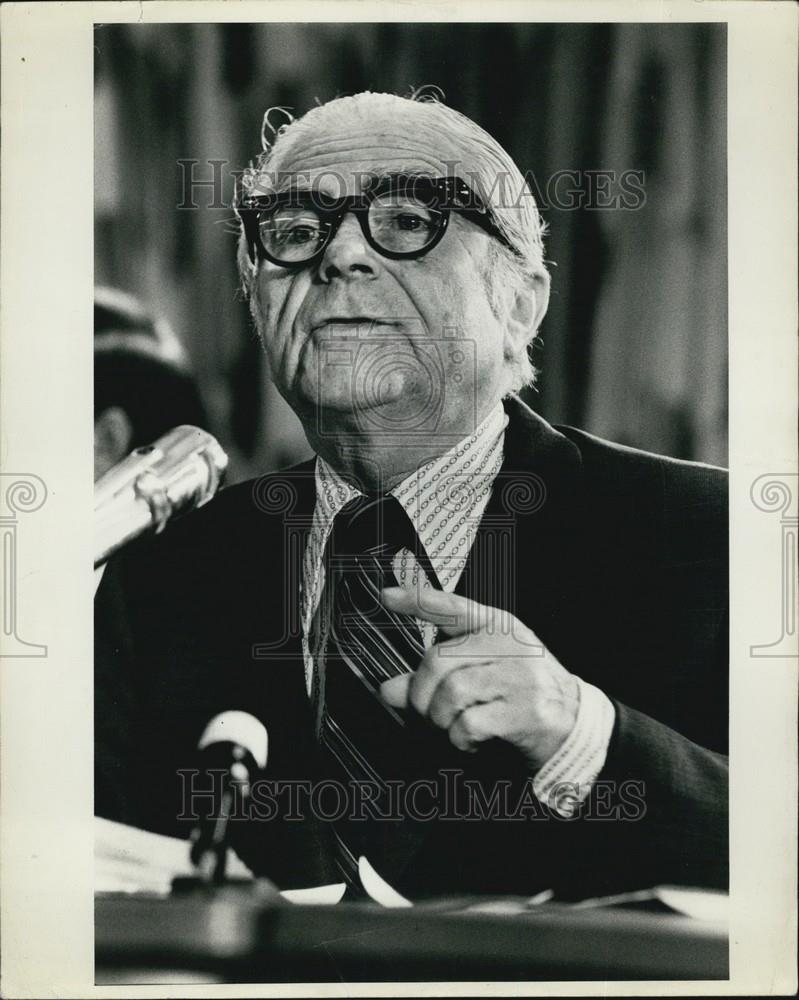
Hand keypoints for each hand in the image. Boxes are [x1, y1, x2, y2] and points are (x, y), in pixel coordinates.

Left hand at [378, 586, 579, 771]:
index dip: (418, 600)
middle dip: (420, 693)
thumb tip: (389, 690)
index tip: (388, 596)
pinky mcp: (524, 712)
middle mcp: (508, 645)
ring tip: (451, 725)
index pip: (452, 607)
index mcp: (496, 626)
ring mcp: (519, 678)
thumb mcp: (481, 671)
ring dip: (440, 719)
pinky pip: (469, 724)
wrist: (573, 722)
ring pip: (450, 694)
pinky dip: (460, 739)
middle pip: (438, 661)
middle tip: (425, 710)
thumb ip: (432, 678)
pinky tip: (471, 738)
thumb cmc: (520, 690)